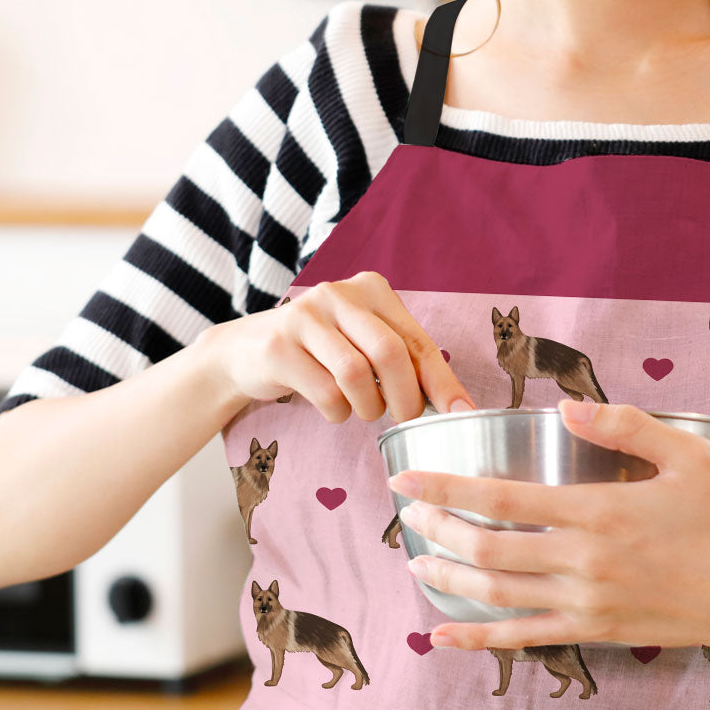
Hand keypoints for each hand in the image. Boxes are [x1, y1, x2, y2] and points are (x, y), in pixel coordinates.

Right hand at [196, 271, 476, 423]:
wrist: (246, 351)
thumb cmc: (321, 353)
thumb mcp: (363, 343)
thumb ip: (404, 361)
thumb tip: (457, 404)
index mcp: (371, 290)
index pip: (417, 340)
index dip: (442, 382)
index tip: (462, 413)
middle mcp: (338, 294)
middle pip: (390, 353)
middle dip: (405, 398)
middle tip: (404, 420)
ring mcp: (305, 316)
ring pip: (356, 374)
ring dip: (368, 407)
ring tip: (364, 412)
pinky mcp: (278, 346)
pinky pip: (325, 392)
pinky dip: (338, 413)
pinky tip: (334, 409)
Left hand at [387, 398, 709, 652]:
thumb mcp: (689, 454)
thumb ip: (625, 425)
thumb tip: (565, 407)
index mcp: (599, 511)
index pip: (502, 499)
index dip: (446, 488)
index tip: (406, 478)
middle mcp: (583, 561)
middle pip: (487, 549)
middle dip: (437, 530)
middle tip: (408, 515)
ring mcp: (585, 604)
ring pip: (496, 595)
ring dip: (448, 579)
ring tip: (416, 562)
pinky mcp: (593, 632)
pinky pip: (523, 639)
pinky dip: (478, 640)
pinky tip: (443, 638)